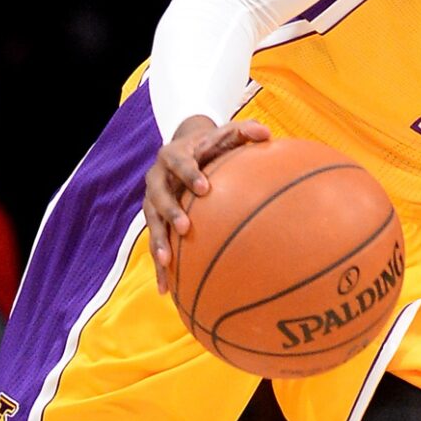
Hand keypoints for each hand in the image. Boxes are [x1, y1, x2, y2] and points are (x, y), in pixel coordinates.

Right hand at [143, 114, 270, 293]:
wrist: (184, 149)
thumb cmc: (212, 144)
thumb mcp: (228, 133)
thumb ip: (246, 131)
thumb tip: (267, 134)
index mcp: (174, 155)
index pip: (180, 163)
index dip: (190, 174)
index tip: (205, 188)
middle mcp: (158, 178)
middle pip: (159, 196)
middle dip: (170, 212)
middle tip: (185, 227)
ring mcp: (152, 201)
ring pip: (152, 223)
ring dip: (159, 242)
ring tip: (168, 261)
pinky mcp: (154, 220)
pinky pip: (155, 243)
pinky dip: (159, 265)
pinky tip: (165, 288)